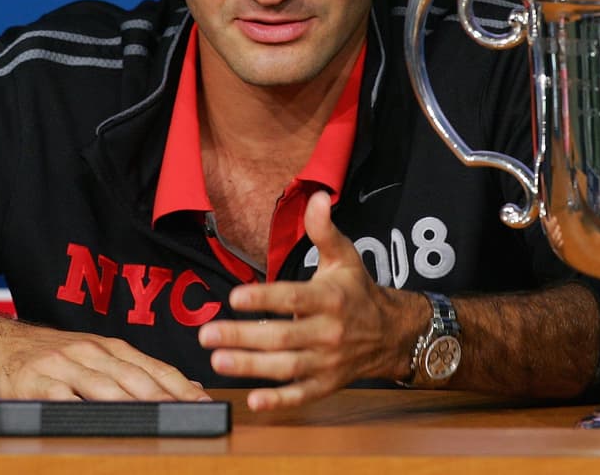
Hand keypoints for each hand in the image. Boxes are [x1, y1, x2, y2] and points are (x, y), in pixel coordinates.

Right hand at [0, 317, 210, 400]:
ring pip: (102, 386)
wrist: (0, 344)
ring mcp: (63, 366)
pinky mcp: (35, 383)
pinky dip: (78, 409)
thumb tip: (185, 386)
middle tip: (187, 413)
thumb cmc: (54, 356)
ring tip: (153, 418)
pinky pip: (60, 398)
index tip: (204, 402)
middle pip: (134, 377)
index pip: (154, 367)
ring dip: (130, 403)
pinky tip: (93, 421)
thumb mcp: (97, 356)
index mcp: (110, 348)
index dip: (180, 385)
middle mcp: (90, 353)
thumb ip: (137, 371)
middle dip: (164, 397)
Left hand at [197, 190, 422, 410]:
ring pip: (286, 368)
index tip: (234, 297)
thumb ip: (324, 230)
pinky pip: (302, 396)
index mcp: (331, 298)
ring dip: (250, 367)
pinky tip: (252, 401)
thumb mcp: (345, 257)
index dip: (264, 299)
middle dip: (243, 336)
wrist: (393, 333)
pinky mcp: (327, 385)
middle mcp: (329, 332)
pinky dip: (278, 402)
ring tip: (217, 361)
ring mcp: (328, 362)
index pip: (293, 299)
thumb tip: (318, 196)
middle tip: (207, 334)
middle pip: (283, 337)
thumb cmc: (358, 291)